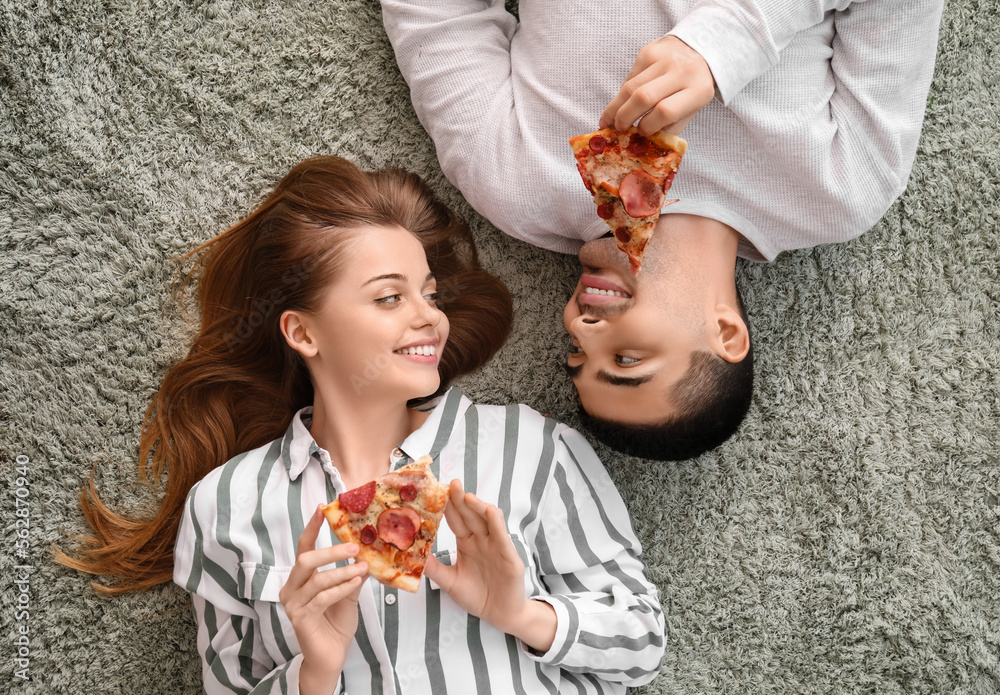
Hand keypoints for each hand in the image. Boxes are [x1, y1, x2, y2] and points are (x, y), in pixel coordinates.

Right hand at [279, 504, 366, 694]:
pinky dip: (341, 588)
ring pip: (317, 579)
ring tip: (363, 568)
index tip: (322, 507)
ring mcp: (292, 604)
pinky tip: (356, 583)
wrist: (332, 654)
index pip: (303, 547)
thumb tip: (367, 550)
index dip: (312, 527)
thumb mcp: (348, 591)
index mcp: (300, 578)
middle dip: (331, 551)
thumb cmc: (337, 620)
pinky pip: (322, 597)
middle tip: (355, 547)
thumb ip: (353, 572)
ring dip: (343, 571)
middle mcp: (291, 588)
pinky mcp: (299, 618)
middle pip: (306, 559)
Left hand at [424, 481, 556, 651]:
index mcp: (467, 543)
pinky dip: (496, 523)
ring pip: (487, 520)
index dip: (448, 506)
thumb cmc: (476, 596)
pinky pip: (502, 536)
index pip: (456, 520)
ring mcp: (497, 545)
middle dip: (461, 499)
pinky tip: (489, 512)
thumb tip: (411, 556)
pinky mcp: (509, 556)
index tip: (436, 492)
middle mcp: (482, 540)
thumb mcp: (450, 582)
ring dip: (478, 506)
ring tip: (466, 496)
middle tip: (451, 483)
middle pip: (470, 515)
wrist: (499, 614)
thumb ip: (434, 568)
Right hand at [600, 35, 715, 135]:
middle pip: (643, 97)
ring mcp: (663, 59)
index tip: (640, 132)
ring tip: (608, 120)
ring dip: (615, 107)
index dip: (648, 125)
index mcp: (698, 90)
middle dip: (625, 117)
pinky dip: (622, 94)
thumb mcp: (691, 109)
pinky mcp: (648, 52)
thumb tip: (643, 141)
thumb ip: (670, 126)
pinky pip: (629, 78)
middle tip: (618, 129)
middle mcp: (681, 71)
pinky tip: (621, 102)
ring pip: (630, 87)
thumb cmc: (692, 87)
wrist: (698, 49)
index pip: (666, 111)